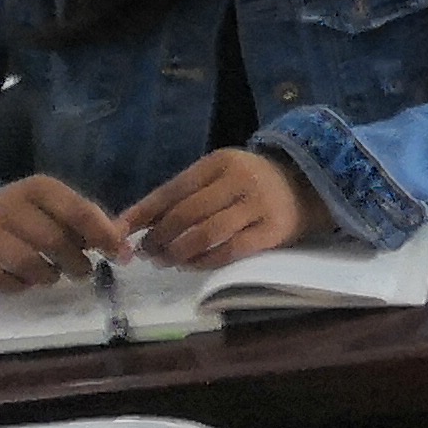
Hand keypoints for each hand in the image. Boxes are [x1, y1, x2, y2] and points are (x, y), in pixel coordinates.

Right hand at [0, 174, 125, 291]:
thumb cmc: (13, 213)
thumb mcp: (45, 205)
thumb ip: (81, 218)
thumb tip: (121, 238)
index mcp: (37, 188)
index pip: (77, 210)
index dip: (102, 234)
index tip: (120, 253)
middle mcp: (9, 205)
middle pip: (54, 240)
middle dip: (77, 262)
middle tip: (85, 271)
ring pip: (27, 262)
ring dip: (48, 276)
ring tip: (54, 276)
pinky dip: (18, 286)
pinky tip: (24, 283)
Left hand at [120, 147, 316, 268]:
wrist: (308, 184)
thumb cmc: (250, 183)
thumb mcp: (217, 178)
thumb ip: (181, 196)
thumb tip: (135, 224)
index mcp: (219, 162)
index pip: (172, 190)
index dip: (142, 214)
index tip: (119, 233)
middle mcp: (238, 180)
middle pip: (186, 214)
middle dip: (158, 238)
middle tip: (146, 254)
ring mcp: (257, 205)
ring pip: (206, 234)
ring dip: (178, 253)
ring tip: (166, 262)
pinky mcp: (272, 231)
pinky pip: (230, 251)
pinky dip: (204, 262)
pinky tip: (192, 265)